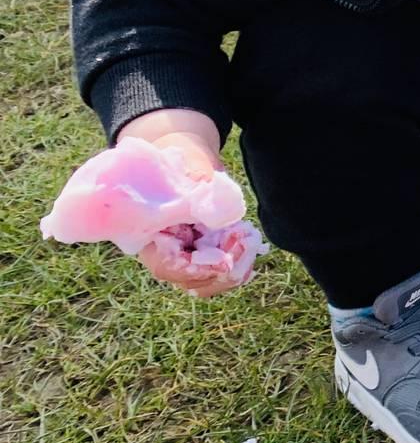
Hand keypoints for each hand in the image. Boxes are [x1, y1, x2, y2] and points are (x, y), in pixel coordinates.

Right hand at [117, 110, 247, 296]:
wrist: (185, 159)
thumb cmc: (182, 161)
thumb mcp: (191, 167)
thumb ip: (200, 187)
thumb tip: (215, 205)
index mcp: (148, 232)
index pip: (166, 266)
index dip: (195, 269)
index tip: (225, 260)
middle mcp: (163, 252)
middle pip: (189, 281)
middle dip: (222, 270)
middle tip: (244, 240)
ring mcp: (183, 257)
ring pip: (206, 283)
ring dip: (233, 269)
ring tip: (247, 239)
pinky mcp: (202, 256)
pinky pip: (220, 274)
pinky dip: (238, 265)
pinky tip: (248, 245)